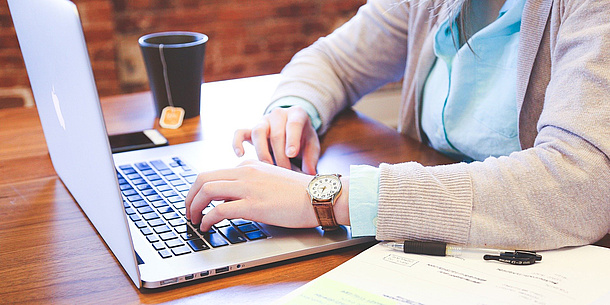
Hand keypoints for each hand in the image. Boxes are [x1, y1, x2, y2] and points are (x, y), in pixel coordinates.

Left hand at [185, 160, 318, 231]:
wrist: (319, 196)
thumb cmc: (300, 193)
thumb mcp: (270, 181)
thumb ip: (251, 185)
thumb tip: (231, 200)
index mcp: (249, 166)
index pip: (214, 173)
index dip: (200, 190)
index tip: (197, 202)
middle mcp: (245, 172)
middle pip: (203, 178)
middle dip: (190, 196)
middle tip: (188, 211)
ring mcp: (248, 187)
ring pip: (207, 191)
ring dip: (194, 207)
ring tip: (194, 220)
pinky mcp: (253, 204)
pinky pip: (219, 210)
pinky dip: (207, 219)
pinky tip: (207, 227)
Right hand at [233, 106, 319, 174]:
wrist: (292, 128)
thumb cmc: (303, 138)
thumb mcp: (312, 145)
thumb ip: (311, 158)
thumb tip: (309, 173)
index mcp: (297, 114)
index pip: (293, 124)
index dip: (292, 139)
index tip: (291, 154)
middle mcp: (278, 114)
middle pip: (276, 133)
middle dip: (280, 155)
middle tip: (285, 171)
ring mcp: (263, 121)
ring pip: (258, 132)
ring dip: (262, 152)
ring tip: (268, 167)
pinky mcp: (251, 129)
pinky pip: (240, 133)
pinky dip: (237, 142)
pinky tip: (240, 155)